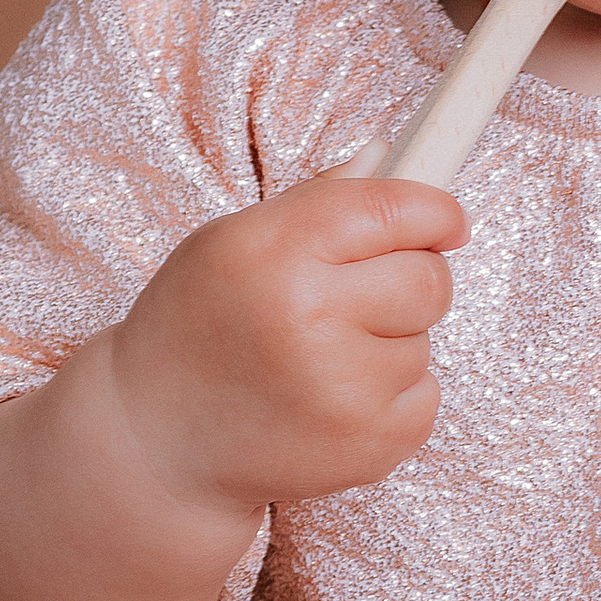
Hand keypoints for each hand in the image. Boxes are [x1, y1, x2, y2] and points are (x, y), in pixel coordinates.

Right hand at [107, 171, 467, 519]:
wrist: (156, 443)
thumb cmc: (193, 332)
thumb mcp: (227, 244)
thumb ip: (316, 199)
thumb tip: (388, 155)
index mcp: (273, 253)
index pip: (393, 209)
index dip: (434, 210)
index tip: (445, 219)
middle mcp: (310, 318)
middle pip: (429, 278)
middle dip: (411, 279)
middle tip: (360, 296)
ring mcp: (345, 391)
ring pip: (425, 340)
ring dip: (390, 343)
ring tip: (321, 360)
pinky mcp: (372, 444)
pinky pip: (425, 395)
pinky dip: (392, 395)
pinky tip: (331, 400)